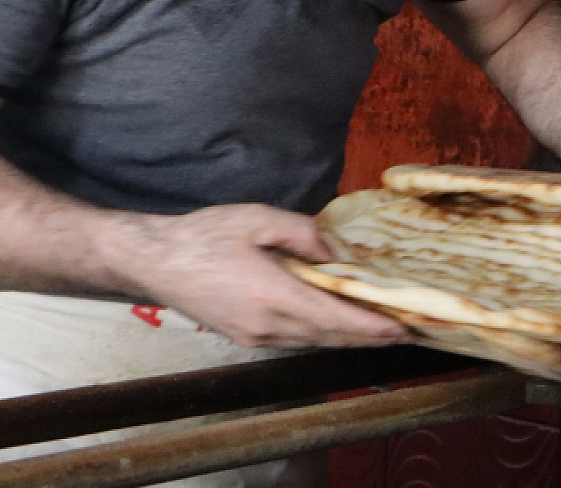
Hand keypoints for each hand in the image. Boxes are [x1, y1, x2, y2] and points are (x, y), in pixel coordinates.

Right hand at [133, 204, 412, 348]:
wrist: (155, 261)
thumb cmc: (204, 235)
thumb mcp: (257, 218)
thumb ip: (302, 233)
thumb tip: (336, 252)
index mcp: (272, 294)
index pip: (334, 319)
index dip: (372, 328)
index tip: (403, 329)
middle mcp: (267, 325)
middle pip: (330, 338)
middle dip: (369, 337)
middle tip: (406, 331)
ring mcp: (255, 337)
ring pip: (312, 342)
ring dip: (346, 338)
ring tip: (378, 327)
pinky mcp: (245, 337)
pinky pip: (294, 340)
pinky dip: (321, 334)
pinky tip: (333, 322)